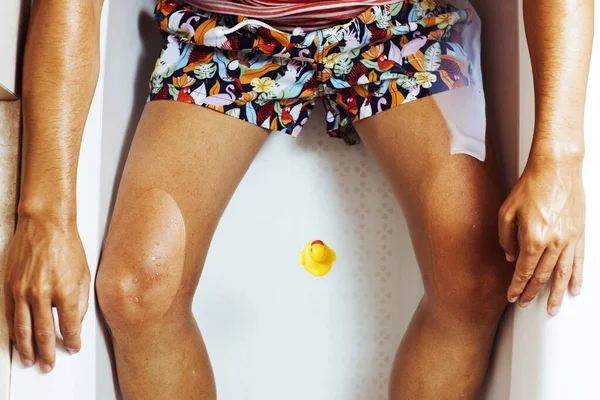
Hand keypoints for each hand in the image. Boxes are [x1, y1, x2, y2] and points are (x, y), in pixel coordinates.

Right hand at [3, 214, 89, 372]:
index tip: (73, 347)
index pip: (69, 326)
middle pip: (44, 332)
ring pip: (23, 328)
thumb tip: (76, 321)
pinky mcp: (10, 286)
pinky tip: (17, 340)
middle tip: (49, 364)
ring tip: (30, 360)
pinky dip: (14, 331)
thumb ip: (81, 300)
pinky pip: (11, 315)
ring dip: (27, 348)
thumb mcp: (85, 273)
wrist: (45, 225)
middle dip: (47, 352)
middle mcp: (43, 293)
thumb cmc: (67, 245)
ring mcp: (23, 291)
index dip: (71, 340)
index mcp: (65, 291)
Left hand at [499, 153, 584, 315]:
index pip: (523, 270)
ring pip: (563, 274)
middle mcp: (553, 242)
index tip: (512, 297)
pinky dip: (577, 277)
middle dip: (532, 292)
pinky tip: (575, 290)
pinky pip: (579, 261)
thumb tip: (510, 258)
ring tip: (552, 309)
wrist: (557, 168)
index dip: (517, 286)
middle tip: (525, 304)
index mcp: (533, 238)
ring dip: (556, 293)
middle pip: (542, 275)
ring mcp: (569, 239)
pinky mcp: (579, 233)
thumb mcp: (506, 211)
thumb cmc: (530, 186)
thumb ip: (505, 238)